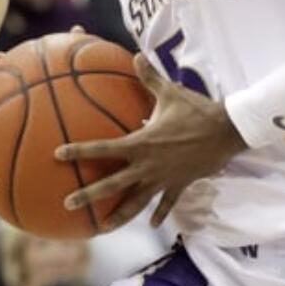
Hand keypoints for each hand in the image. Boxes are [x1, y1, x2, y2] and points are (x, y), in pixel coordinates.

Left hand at [57, 53, 244, 230]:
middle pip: (112, 184)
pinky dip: (159, 214)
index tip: (57, 154)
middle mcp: (147, 166)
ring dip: (119, 216)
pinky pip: (167, 203)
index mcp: (141, 143)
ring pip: (136, 202)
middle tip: (67, 204)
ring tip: (102, 229)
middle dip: (88, 195)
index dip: (79, 151)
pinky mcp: (179, 185)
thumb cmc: (197, 110)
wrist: (226, 132)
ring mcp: (163, 178)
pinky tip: (152, 225)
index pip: (103, 148)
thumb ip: (149, 78)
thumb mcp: (170, 92)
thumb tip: (136, 55)